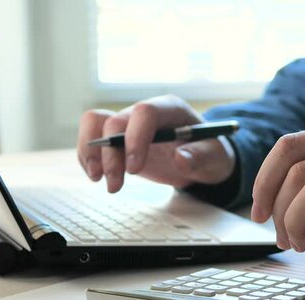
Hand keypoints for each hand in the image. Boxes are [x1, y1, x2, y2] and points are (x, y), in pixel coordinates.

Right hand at [77, 95, 235, 192]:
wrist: (202, 158)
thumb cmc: (210, 153)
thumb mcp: (215, 158)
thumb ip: (201, 157)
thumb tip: (181, 158)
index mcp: (171, 109)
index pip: (146, 112)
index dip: (135, 138)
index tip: (134, 169)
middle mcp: (146, 112)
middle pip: (115, 120)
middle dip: (111, 155)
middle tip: (115, 184)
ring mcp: (130, 124)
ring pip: (95, 122)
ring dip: (92, 151)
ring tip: (98, 179)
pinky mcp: (118, 139)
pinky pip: (92, 136)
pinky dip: (89, 157)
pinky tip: (97, 176)